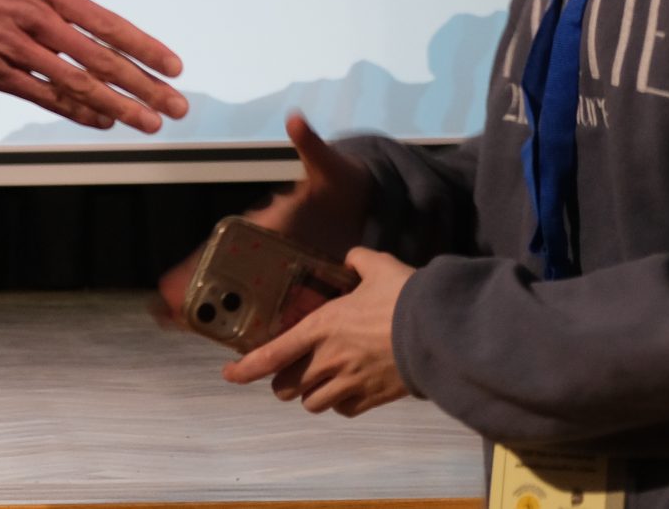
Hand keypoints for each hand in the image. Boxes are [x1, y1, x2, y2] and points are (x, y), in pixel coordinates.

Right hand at [0, 0, 185, 133]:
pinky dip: (75, 110)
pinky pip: (44, 96)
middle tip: (177, 106)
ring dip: (119, 105)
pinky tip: (100, 121)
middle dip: (145, 85)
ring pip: (79, 84)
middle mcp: (39, 22)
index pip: (106, 23)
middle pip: (102, 60)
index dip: (143, 46)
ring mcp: (19, 51)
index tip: (172, 64)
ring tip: (149, 122)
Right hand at [153, 111, 371, 329]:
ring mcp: (283, 270)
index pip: (220, 245)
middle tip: (166, 315)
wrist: (365, 203)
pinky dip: (261, 326)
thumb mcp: (328, 166)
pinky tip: (249, 346)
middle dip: (194, 295)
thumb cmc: (339, 183)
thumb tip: (295, 120)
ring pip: (245, 297)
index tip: (167, 282)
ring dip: (221, 314)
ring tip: (195, 333)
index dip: (193, 266)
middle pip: (223, 276)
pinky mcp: (305, 285)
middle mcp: (266, 250)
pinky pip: (278, 309)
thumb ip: (311, 146)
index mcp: (265, 224)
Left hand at [222, 246, 414, 416]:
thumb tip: (351, 258)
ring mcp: (350, 383)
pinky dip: (340, 404)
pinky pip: (344, 410)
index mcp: (321, 327)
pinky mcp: (373, 399)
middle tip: (288, 373)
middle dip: (282, 383)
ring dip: (311, 395)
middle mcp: (328, 360)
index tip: (230, 374)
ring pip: (313, 404)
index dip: (246, 368)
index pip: (272, 354)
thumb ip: (357, 260)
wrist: (438, 331)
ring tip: (318, 382)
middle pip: (287, 387)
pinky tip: (346, 390)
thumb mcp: (377, 266)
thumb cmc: (403, 297)